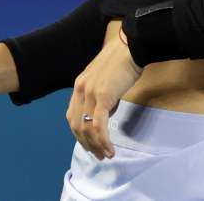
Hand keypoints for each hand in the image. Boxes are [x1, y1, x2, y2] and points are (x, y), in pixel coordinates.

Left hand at [66, 27, 143, 159]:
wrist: (131, 48)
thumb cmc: (122, 62)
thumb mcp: (106, 81)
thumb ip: (101, 96)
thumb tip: (106, 114)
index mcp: (79, 85)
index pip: (72, 116)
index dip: (79, 133)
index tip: (90, 144)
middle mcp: (80, 90)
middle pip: (76, 125)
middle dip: (86, 144)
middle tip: (97, 155)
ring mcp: (90, 93)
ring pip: (86, 128)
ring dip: (95, 146)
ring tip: (105, 155)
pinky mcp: (103, 97)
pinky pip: (99, 125)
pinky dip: (103, 140)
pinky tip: (110, 149)